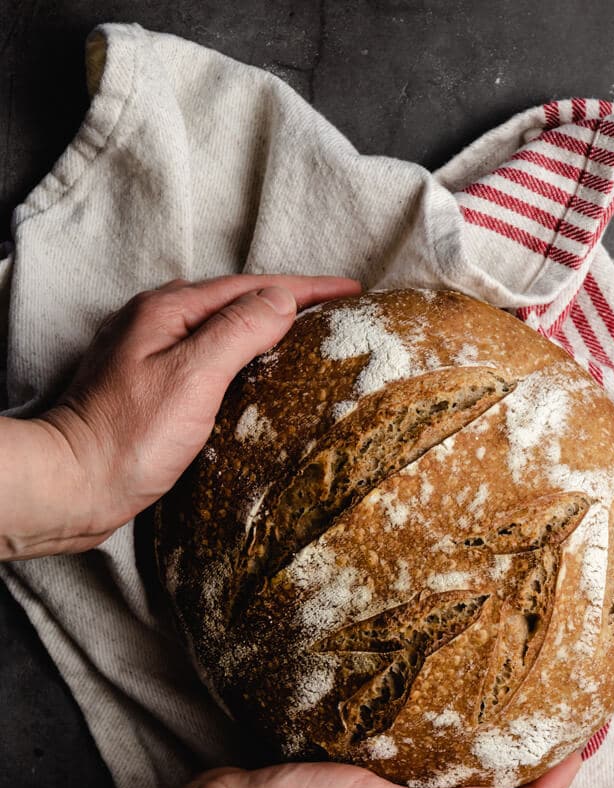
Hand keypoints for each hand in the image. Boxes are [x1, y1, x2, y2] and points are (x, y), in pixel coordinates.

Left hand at [37, 273, 360, 549]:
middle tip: (336, 310)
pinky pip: (207, 353)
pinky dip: (241, 353)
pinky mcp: (148, 382)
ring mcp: (149, 350)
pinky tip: (256, 370)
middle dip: (288, 300)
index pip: (252, 288)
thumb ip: (238, 332)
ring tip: (306, 334)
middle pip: (236, 300)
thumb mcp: (193, 378)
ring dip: (265, 325)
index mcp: (168, 310)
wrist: (74, 484)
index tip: (350, 291)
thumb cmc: (129, 437)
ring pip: (221, 326)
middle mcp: (156, 320)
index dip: (306, 288)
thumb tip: (282, 300)